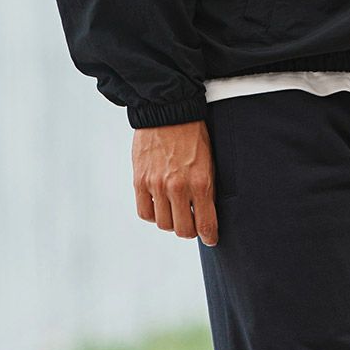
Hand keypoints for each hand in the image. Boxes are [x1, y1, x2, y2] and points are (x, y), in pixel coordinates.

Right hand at [133, 120, 218, 243]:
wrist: (167, 111)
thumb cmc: (193, 135)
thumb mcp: (210, 162)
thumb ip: (207, 189)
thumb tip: (205, 213)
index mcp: (201, 183)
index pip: (206, 224)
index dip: (209, 237)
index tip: (210, 239)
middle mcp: (178, 188)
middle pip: (183, 230)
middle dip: (190, 230)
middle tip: (192, 222)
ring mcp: (157, 185)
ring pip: (163, 224)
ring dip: (170, 221)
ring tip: (175, 210)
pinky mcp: (140, 180)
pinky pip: (145, 212)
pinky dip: (152, 214)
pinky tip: (159, 205)